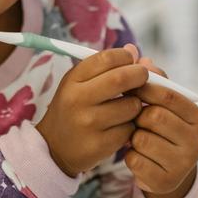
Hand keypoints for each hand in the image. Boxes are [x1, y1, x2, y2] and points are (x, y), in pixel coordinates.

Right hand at [35, 44, 146, 175]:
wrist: (54, 148)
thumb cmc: (73, 109)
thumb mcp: (79, 83)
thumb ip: (105, 66)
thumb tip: (134, 50)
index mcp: (72, 80)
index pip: (106, 58)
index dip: (125, 56)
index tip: (131, 60)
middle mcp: (78, 100)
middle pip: (121, 79)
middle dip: (140, 75)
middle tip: (142, 77)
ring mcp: (89, 124)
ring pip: (131, 106)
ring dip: (136, 104)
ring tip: (127, 106)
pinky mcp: (100, 145)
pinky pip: (130, 129)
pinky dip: (131, 126)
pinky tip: (121, 126)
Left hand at [126, 59, 197, 197]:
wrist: (167, 173)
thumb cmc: (163, 130)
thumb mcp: (163, 106)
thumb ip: (153, 80)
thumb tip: (138, 55)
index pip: (168, 94)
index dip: (144, 87)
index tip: (128, 86)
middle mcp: (197, 141)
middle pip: (153, 116)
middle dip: (138, 116)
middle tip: (134, 118)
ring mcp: (183, 163)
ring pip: (141, 139)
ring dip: (132, 137)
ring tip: (136, 137)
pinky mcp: (165, 181)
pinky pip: (134, 160)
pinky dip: (129, 155)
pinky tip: (137, 155)